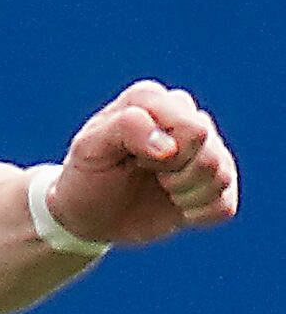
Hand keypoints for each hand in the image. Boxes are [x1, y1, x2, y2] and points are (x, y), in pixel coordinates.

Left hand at [48, 81, 239, 249]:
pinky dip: (196, 213)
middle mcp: (185, 116)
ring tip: (159, 187)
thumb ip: (125, 129)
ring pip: (222, 177)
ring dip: (185, 194)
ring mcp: (206, 148)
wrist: (93, 212)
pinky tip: (174, 205)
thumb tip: (169, 145)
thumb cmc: (89, 173)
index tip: (132, 158)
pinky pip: (225, 205)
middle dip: (175, 175)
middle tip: (145, 172)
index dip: (161, 154)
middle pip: (210, 154)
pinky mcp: (218, 182)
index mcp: (151, 99)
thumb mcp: (90, 147)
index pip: (191, 129)